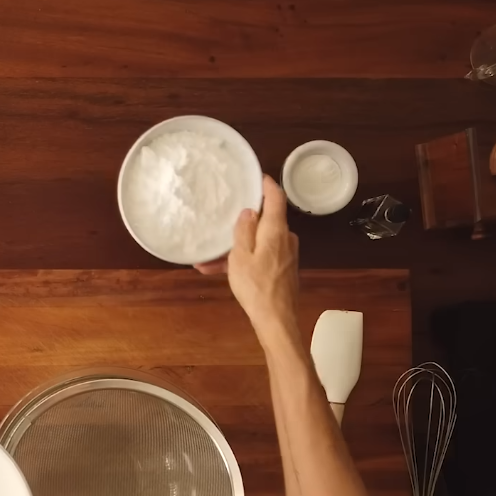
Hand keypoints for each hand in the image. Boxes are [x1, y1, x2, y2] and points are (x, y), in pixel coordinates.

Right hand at [196, 176, 299, 341]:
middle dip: (244, 221)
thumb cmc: (255, 285)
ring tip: (209, 257)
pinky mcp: (283, 268)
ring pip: (260, 241)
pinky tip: (219, 270)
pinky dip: (243, 259)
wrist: (276, 318)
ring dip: (237, 245)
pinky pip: (261, 255)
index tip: (255, 177)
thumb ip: (244, 230)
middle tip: (222, 219)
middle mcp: (285, 238)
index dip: (267, 185)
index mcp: (276, 230)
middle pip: (266, 220)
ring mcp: (286, 254)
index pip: (276, 198)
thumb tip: (249, 211)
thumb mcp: (241, 256)